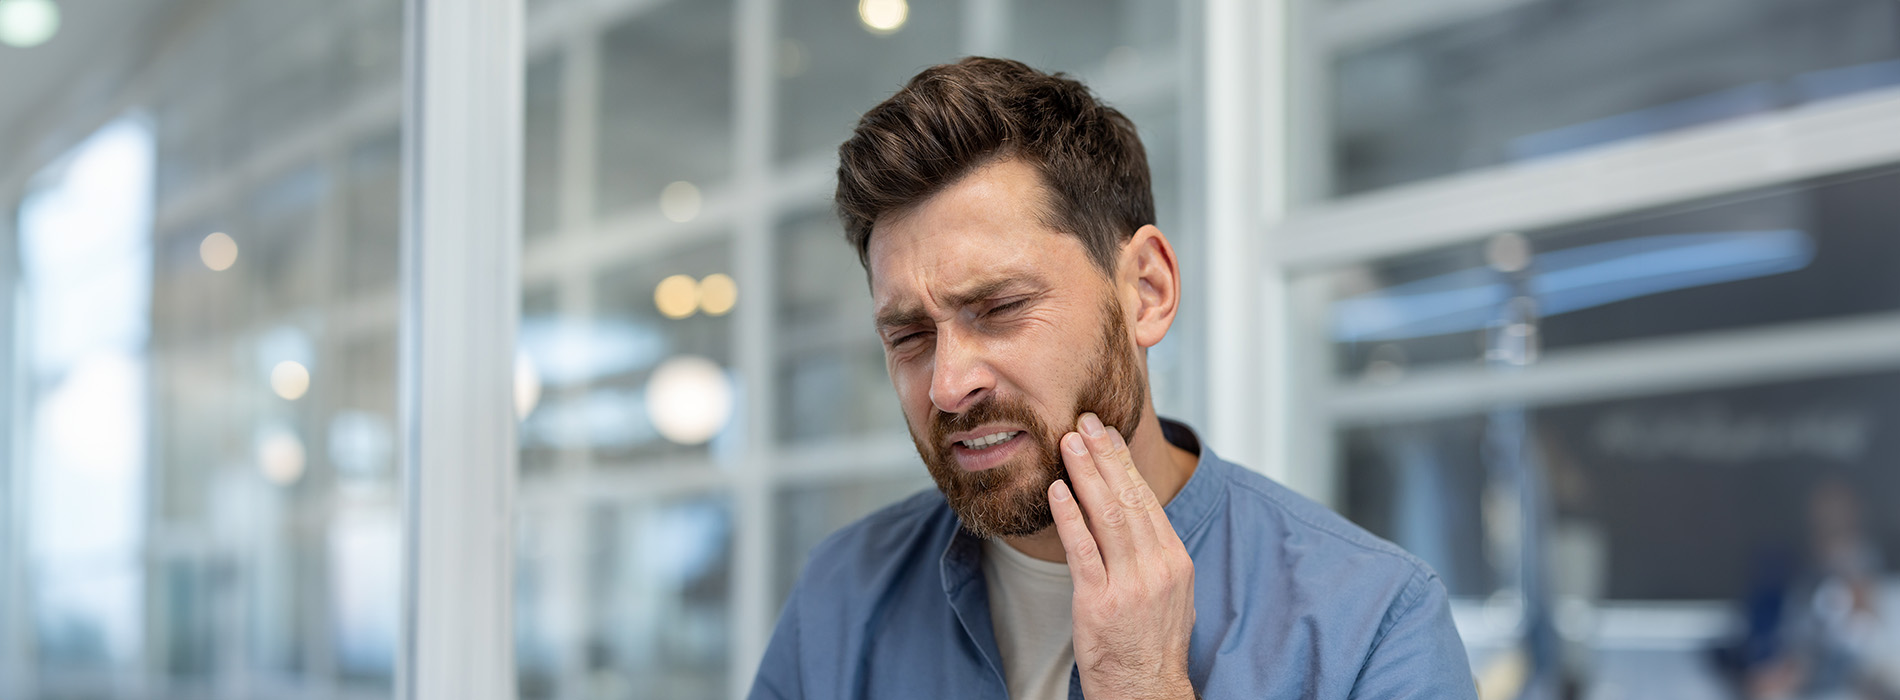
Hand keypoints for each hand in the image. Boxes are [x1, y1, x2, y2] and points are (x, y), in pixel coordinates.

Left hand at [1049, 413, 1196, 699]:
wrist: (1146, 691)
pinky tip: (1058, 491)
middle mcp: (1157, 568)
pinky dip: (1069, 516)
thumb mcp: (1172, 595)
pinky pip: (1082, 551)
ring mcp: (1129, 585)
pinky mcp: (1099, 603)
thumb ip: (1156, 555)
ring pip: (1107, 516)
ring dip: (1085, 474)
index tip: (1106, 435)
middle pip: (1128, 499)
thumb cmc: (1153, 645)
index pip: (1147, 500)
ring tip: (1067, 443)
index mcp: (1175, 562)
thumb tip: (1139, 517)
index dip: (1123, 463)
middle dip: (1104, 456)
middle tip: (1084, 422)